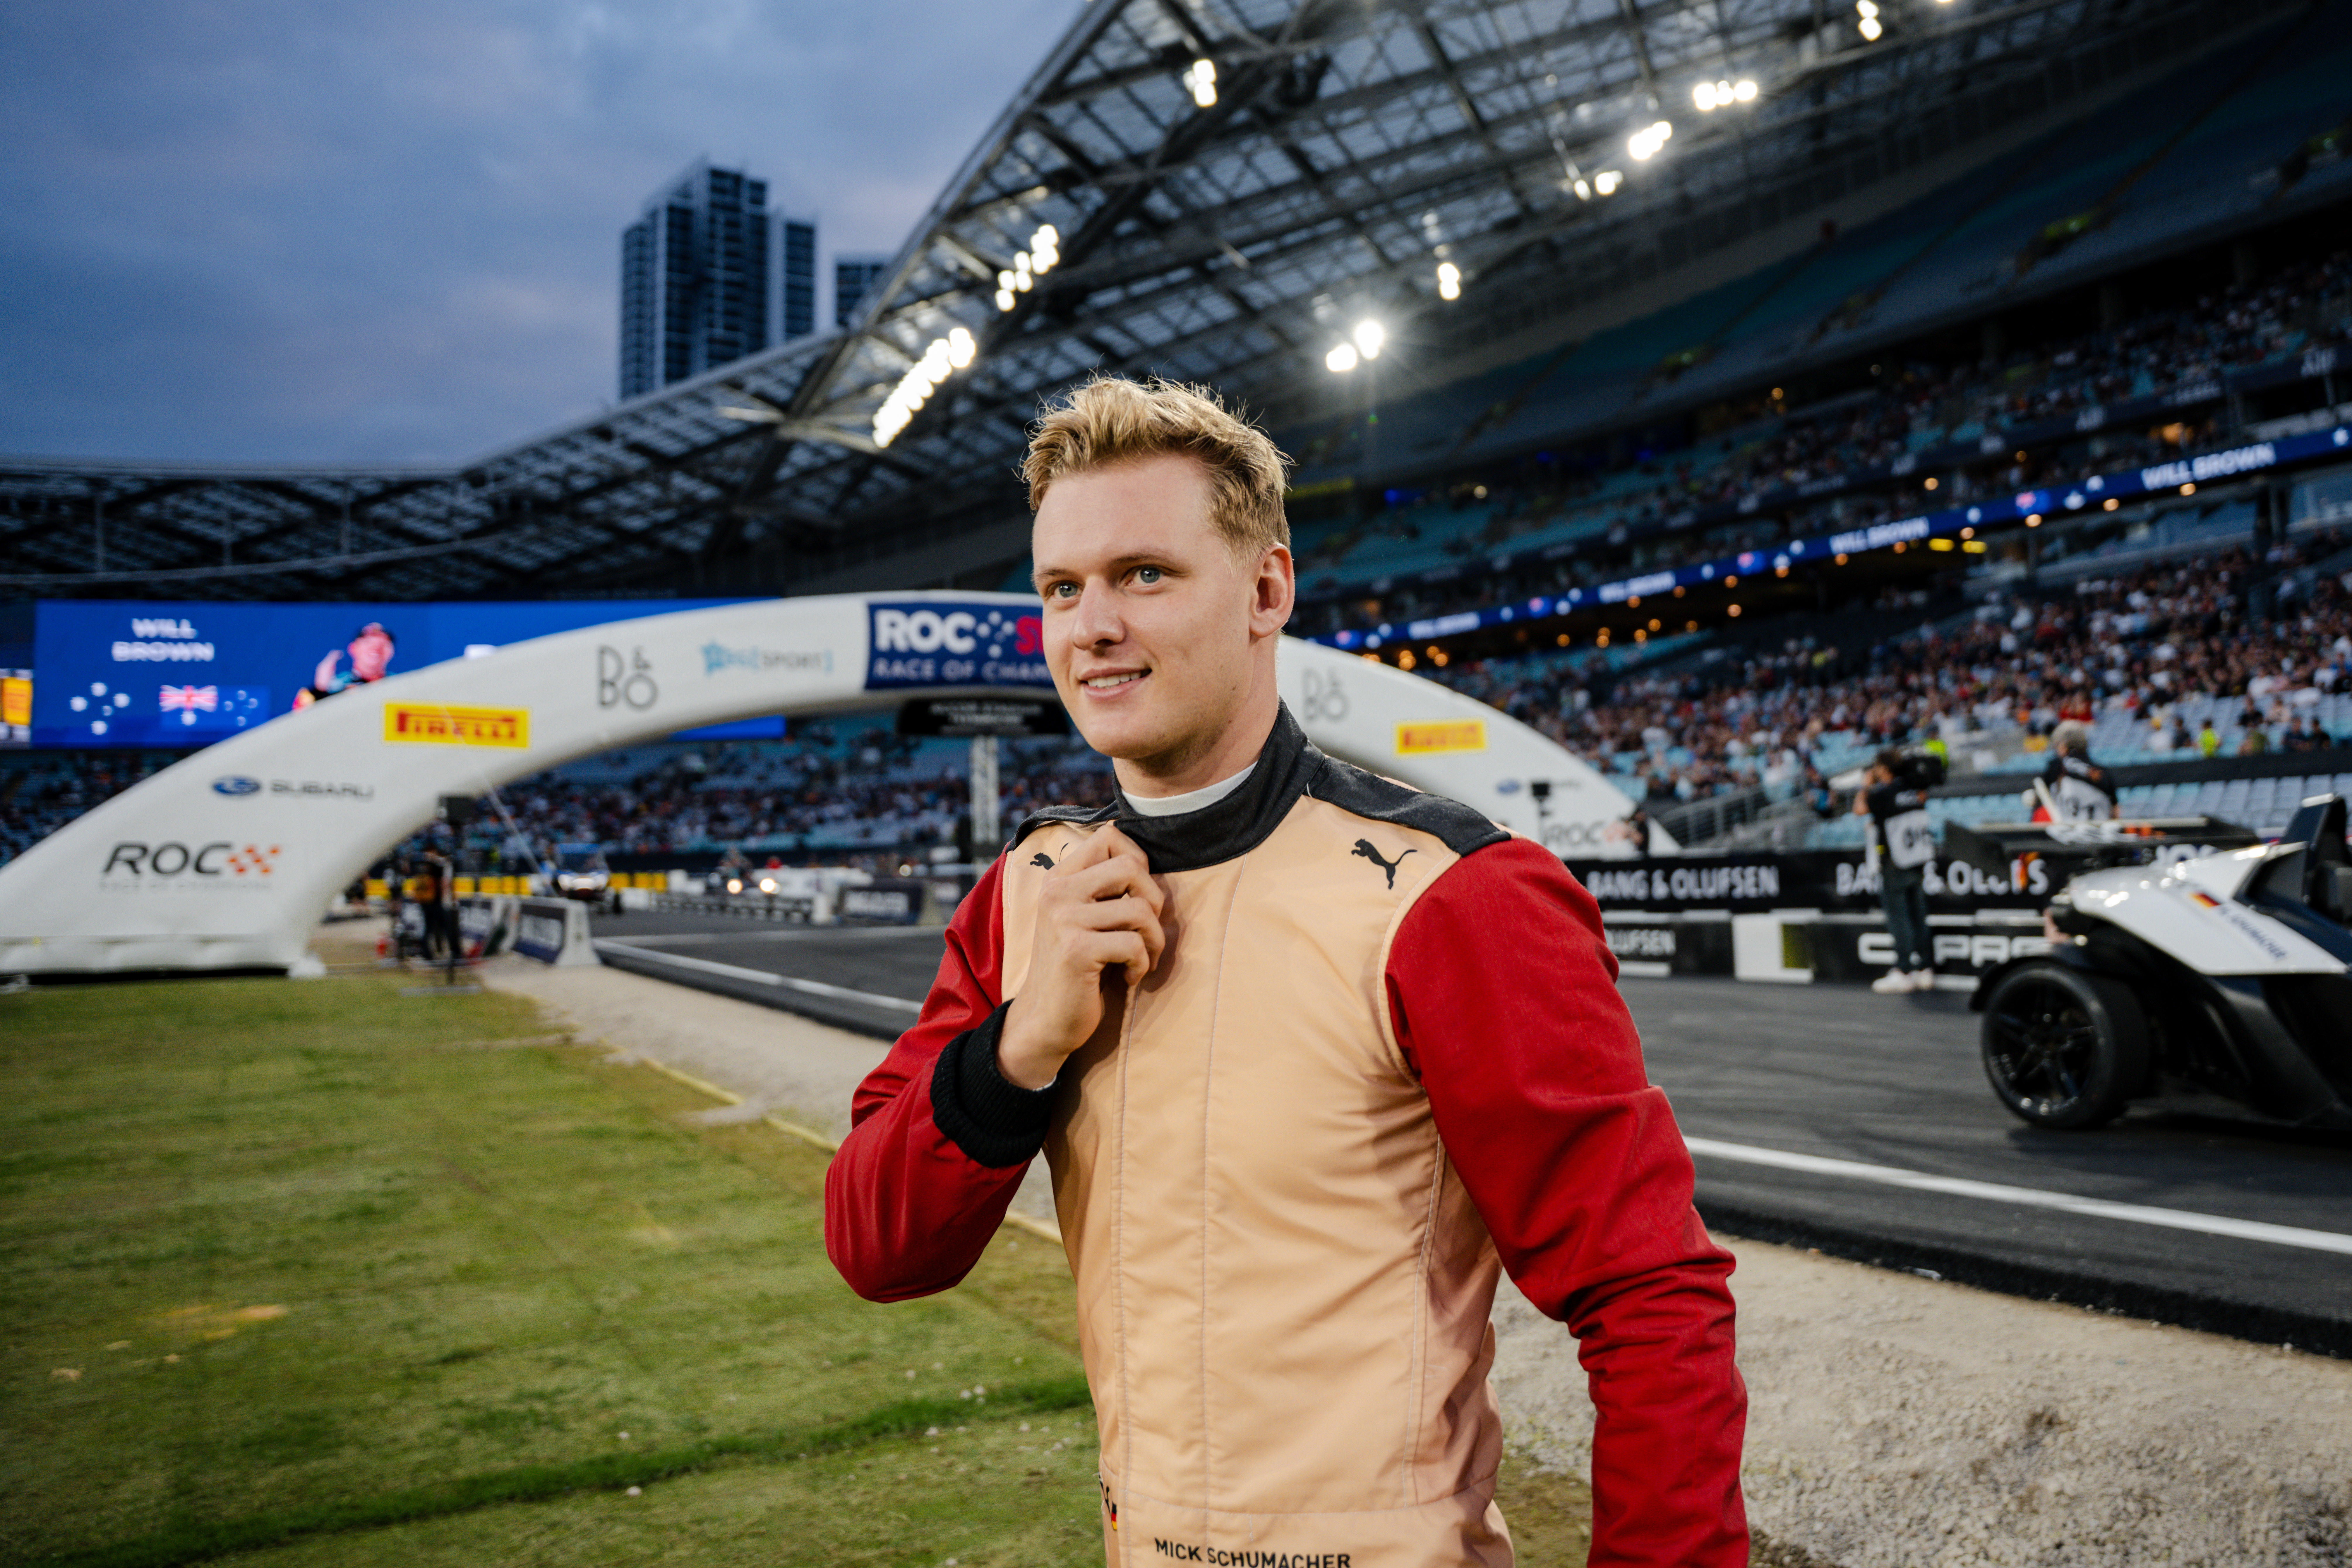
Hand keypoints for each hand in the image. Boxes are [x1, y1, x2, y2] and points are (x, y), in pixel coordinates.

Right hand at [997, 825, 1164, 1088]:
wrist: (1045, 1020)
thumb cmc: (1077, 968)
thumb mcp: (1084, 918)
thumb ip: (1104, 887)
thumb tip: (1145, 860)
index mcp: (1059, 878)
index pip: (1110, 835)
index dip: (1138, 860)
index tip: (1136, 895)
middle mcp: (1057, 891)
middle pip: (1132, 866)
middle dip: (1154, 901)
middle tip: (1146, 931)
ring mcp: (1064, 919)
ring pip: (1141, 909)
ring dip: (1153, 940)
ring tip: (1139, 959)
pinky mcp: (1077, 949)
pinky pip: (1135, 944)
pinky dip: (1141, 964)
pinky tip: (1127, 977)